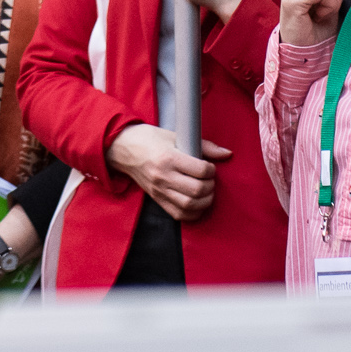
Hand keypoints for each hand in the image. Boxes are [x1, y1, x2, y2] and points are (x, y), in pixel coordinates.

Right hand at [105, 124, 231, 222]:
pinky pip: (178, 215)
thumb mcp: (175, 136)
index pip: (200, 170)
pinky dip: (192, 213)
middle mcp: (163, 176)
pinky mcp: (157, 199)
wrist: (124, 149)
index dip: (211, 170)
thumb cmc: (150, 140)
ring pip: (189, 205)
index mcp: (169, 158)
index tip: (210, 167)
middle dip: (210, 187)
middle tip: (209, 180)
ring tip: (205, 192)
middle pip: (197, 190)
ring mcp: (159, 190)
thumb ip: (203, 145)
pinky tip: (197, 204)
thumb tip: (226, 153)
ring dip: (204, 201)